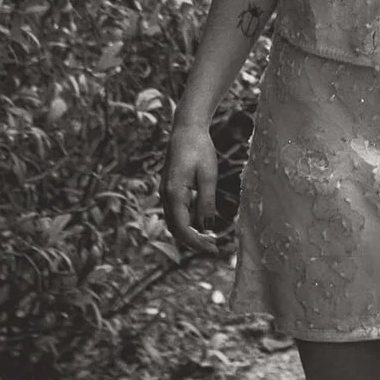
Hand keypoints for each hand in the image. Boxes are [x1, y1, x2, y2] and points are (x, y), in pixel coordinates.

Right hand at [164, 111, 223, 254]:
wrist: (186, 129)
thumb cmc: (199, 149)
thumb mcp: (208, 176)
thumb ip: (206, 202)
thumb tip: (207, 227)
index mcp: (174, 194)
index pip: (182, 229)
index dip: (197, 243)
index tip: (214, 250)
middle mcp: (165, 196)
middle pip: (175, 229)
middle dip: (193, 241)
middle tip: (214, 247)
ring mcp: (165, 193)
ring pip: (174, 222)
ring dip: (190, 233)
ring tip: (210, 239)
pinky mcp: (169, 189)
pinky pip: (175, 213)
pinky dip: (187, 223)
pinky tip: (202, 223)